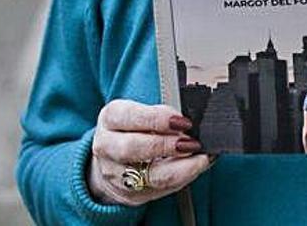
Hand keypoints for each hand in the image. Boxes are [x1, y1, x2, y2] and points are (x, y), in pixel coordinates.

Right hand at [88, 99, 213, 205]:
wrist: (113, 160)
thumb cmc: (135, 129)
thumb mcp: (142, 113)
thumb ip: (163, 116)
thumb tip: (188, 124)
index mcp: (110, 118)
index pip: (129, 116)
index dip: (157, 119)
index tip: (182, 121)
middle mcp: (107, 146)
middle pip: (133, 147)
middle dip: (166, 145)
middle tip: (191, 142)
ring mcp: (116, 174)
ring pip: (149, 175)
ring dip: (180, 168)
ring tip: (199, 158)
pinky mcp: (130, 194)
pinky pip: (160, 189)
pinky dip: (183, 178)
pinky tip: (195, 168)